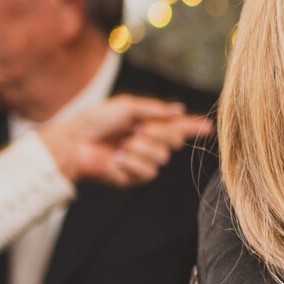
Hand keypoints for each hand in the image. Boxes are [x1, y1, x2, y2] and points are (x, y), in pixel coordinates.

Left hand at [40, 96, 211, 186]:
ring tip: (121, 145)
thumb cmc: (96, 122)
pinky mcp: (135, 176)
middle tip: (137, 129)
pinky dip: (132, 162)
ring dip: (140, 148)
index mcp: (149, 124)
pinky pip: (148, 170)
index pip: (178, 126)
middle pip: (174, 140)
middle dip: (158, 133)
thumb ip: (155, 109)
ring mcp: (144, 160)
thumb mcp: (126, 106)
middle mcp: (150, 142)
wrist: (74, 143)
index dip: (194, 127)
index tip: (209, 127)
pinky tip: (117, 159)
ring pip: (161, 156)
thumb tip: (180, 110)